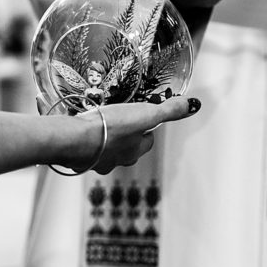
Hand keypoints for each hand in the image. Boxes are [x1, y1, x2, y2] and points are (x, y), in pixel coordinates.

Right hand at [80, 95, 200, 173]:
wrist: (74, 139)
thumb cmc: (110, 128)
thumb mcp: (145, 114)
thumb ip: (169, 110)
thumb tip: (192, 105)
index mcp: (135, 151)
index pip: (147, 141)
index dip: (147, 129)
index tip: (143, 118)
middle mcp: (118, 160)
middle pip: (127, 147)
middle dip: (125, 135)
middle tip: (119, 118)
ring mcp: (97, 161)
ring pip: (105, 149)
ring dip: (104, 138)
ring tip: (98, 122)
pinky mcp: (78, 158)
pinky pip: (85, 149)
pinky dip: (85, 140)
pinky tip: (80, 129)